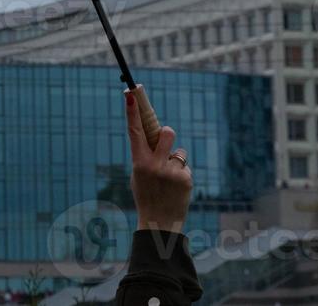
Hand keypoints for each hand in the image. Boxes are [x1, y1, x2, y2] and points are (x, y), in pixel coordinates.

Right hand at [125, 86, 192, 233]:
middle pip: (166, 133)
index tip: (131, 94)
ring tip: (169, 179)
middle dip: (167, 133)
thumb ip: (145, 155)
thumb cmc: (146, 195)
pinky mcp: (186, 179)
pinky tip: (176, 189)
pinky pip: (185, 166)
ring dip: (175, 160)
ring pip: (179, 152)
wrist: (159, 223)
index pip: (135, 132)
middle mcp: (155, 165)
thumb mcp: (138, 175)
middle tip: (165, 138)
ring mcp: (172, 172)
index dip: (132, 112)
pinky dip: (181, 175)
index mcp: (139, 163)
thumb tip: (156, 135)